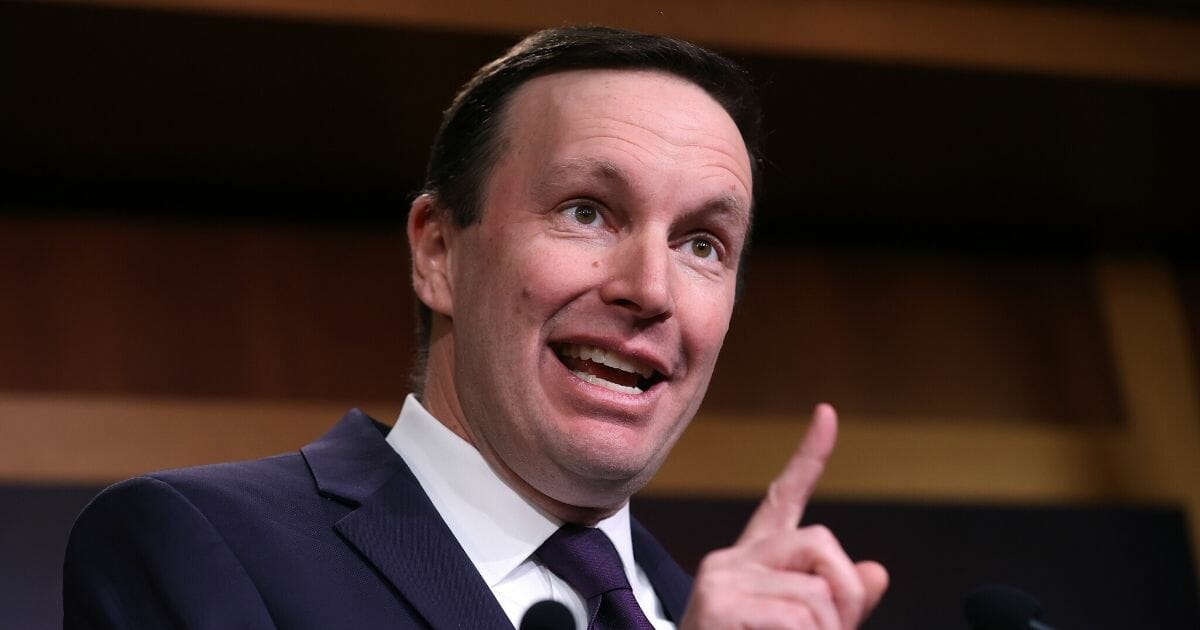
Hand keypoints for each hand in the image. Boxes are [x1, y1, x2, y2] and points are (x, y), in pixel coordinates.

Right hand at [680, 404, 888, 628]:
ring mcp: (723, 576)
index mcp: (755, 562)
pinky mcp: (718, 601)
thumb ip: (838, 605)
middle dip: (844, 595)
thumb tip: (877, 572)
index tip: (828, 415)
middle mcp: (734, 559)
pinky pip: (796, 618)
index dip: (810, 456)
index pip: (783, 498)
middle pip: (820, 543)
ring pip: (816, 594)